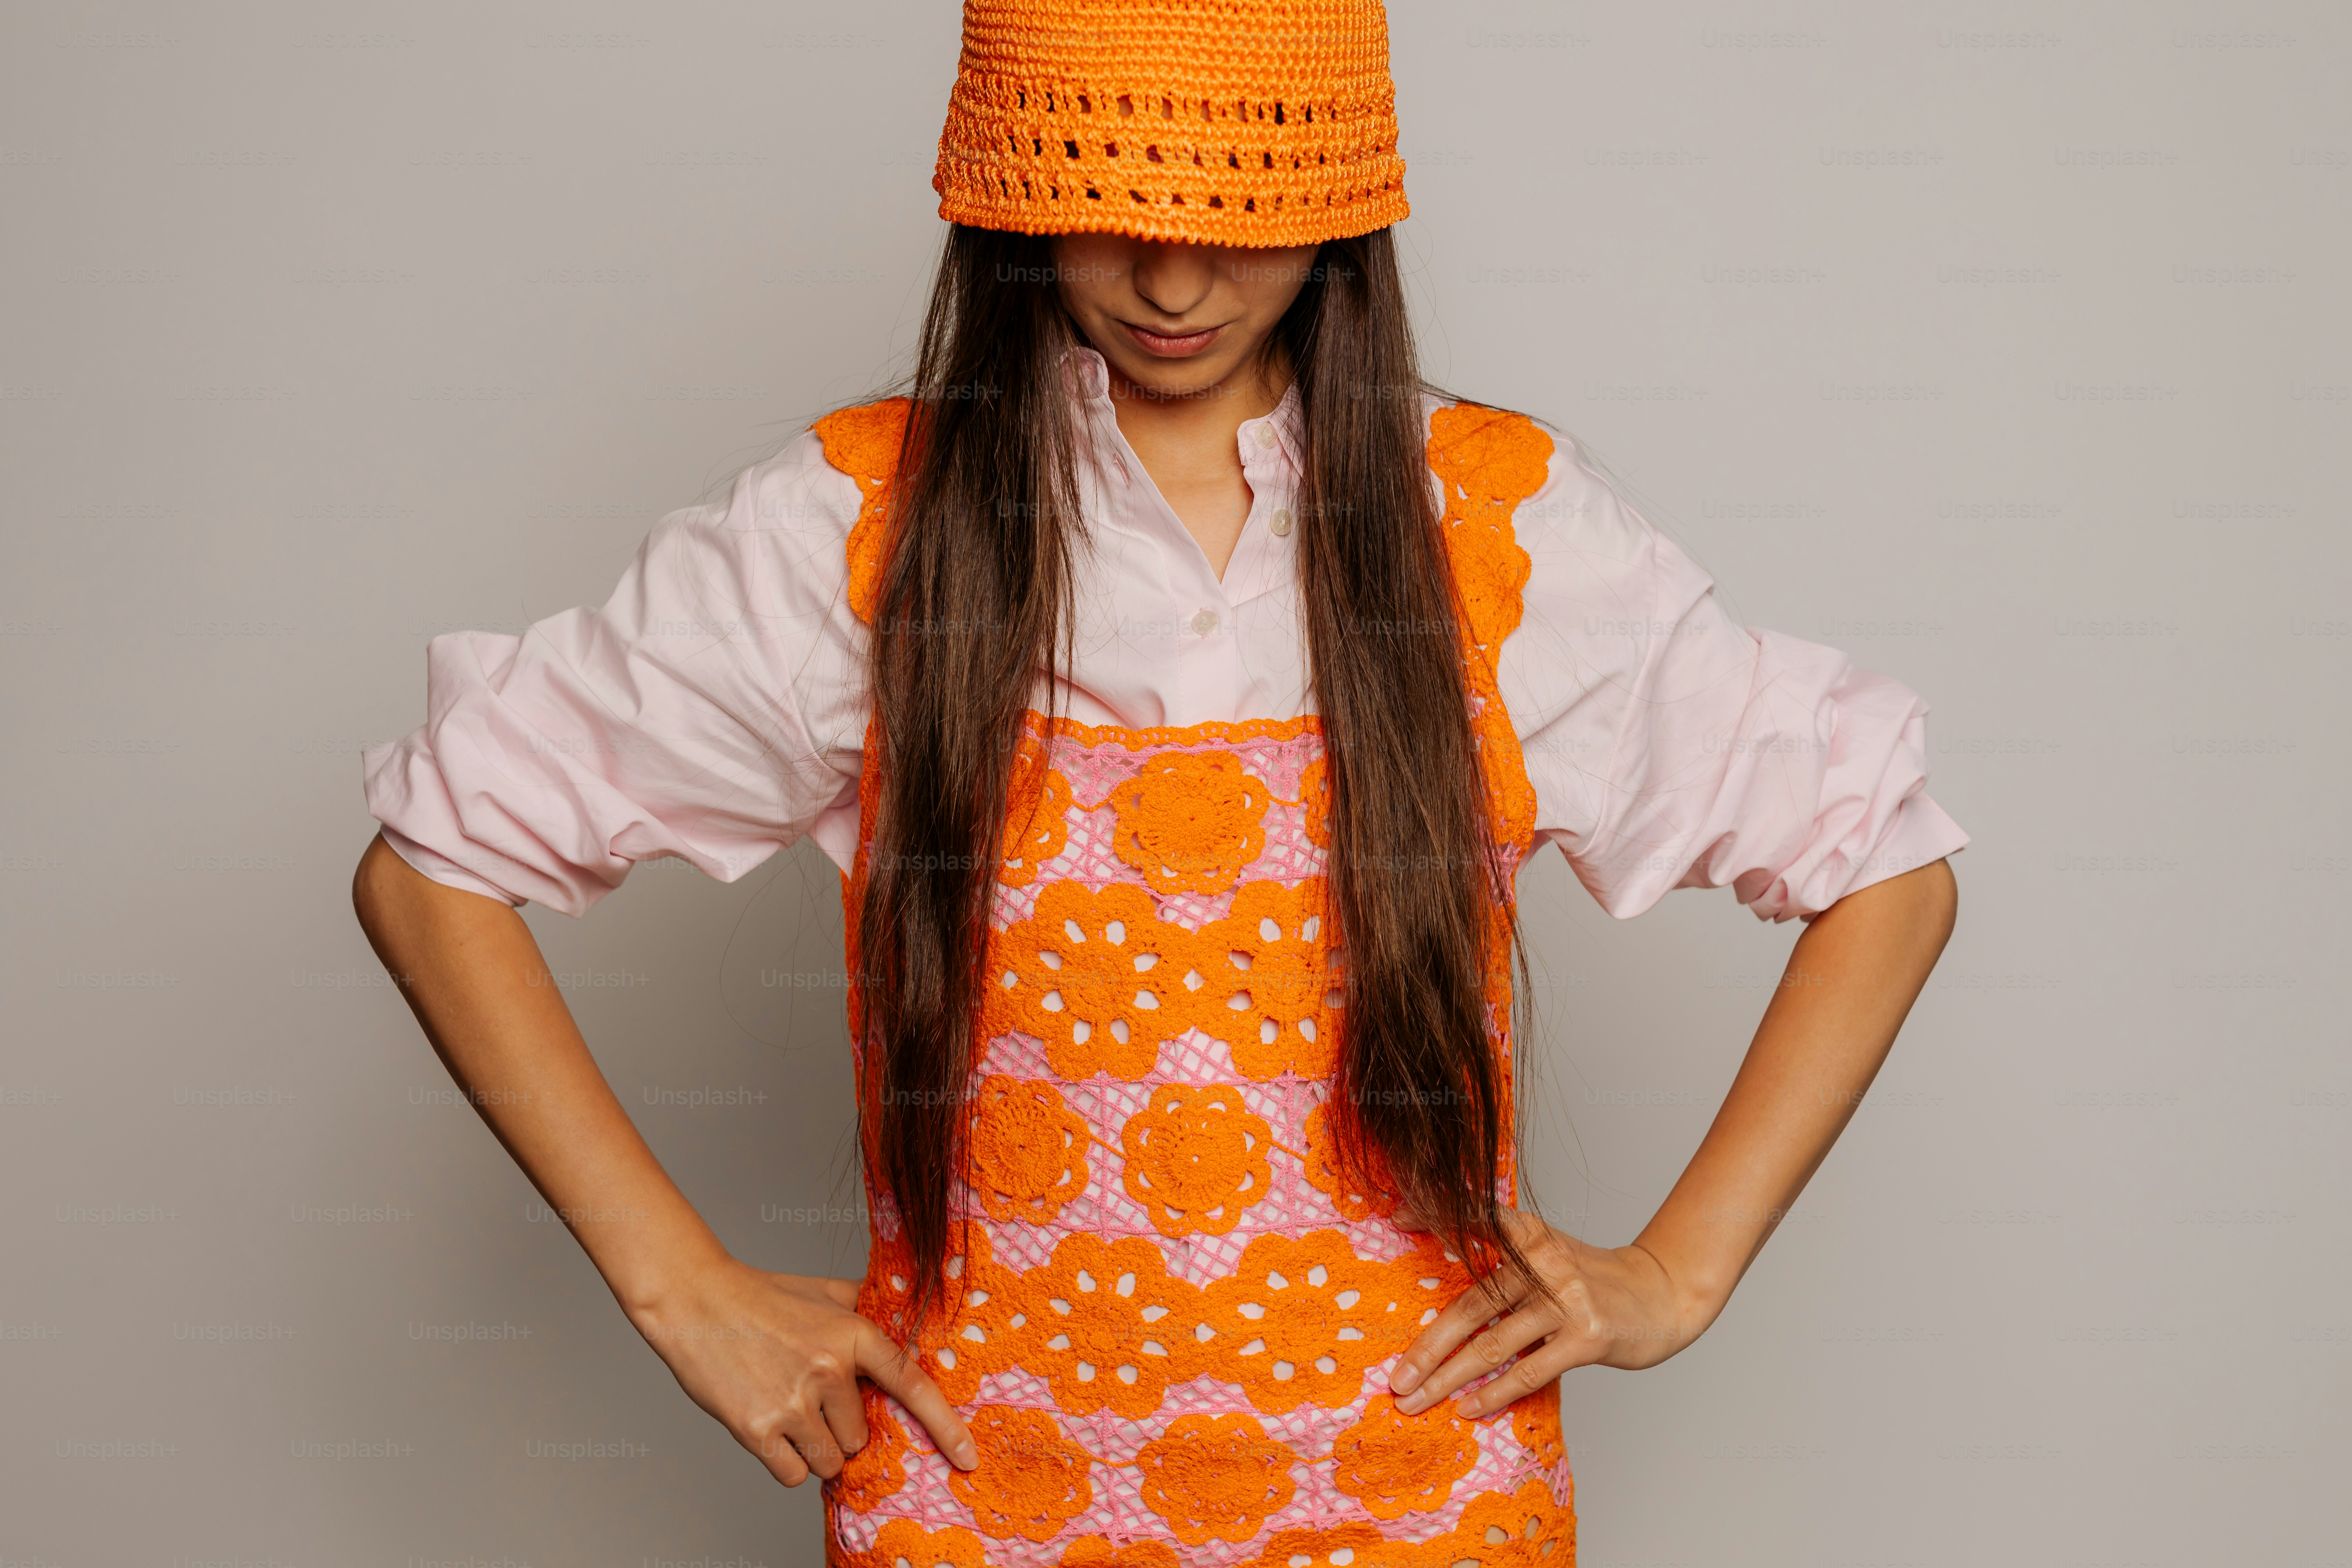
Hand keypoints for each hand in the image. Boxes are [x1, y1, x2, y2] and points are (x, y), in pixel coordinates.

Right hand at [627, 1254, 975, 1485]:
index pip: (912, 1386)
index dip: (945, 1425)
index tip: (968, 1457)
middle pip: (860, 1436)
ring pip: (830, 1460)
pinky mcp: (759, 1429)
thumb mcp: (825, 1291)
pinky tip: (769, 1427)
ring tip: (787, 1407)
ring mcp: (795, 1401)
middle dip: (839, 1425)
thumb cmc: (761, 1297)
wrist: (696, 1301)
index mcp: (853, 1333)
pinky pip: (794, 1474)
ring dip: (813, 1446)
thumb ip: (867, 1305)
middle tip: (808, 1394)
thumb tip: (909, 1310)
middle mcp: (830, 1369)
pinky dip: (786, 1461)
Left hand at [1385, 1206, 1707, 1417]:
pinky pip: (1526, 1371)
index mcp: (1530, 1235)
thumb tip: (1442, 1283)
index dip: (1435, 1216)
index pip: (1476, 1221)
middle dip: (1426, 1348)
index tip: (1396, 1220)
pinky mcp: (1585, 1337)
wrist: (1663, 1294)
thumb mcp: (1548, 1254)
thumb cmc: (1592, 1281)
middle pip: (1470, 1305)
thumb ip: (1503, 1258)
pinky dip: (1493, 1393)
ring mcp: (1565, 1300)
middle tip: (1394, 1379)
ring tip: (1414, 1401)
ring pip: (1491, 1345)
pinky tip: (1466, 1408)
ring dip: (1447, 1379)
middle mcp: (1543, 1262)